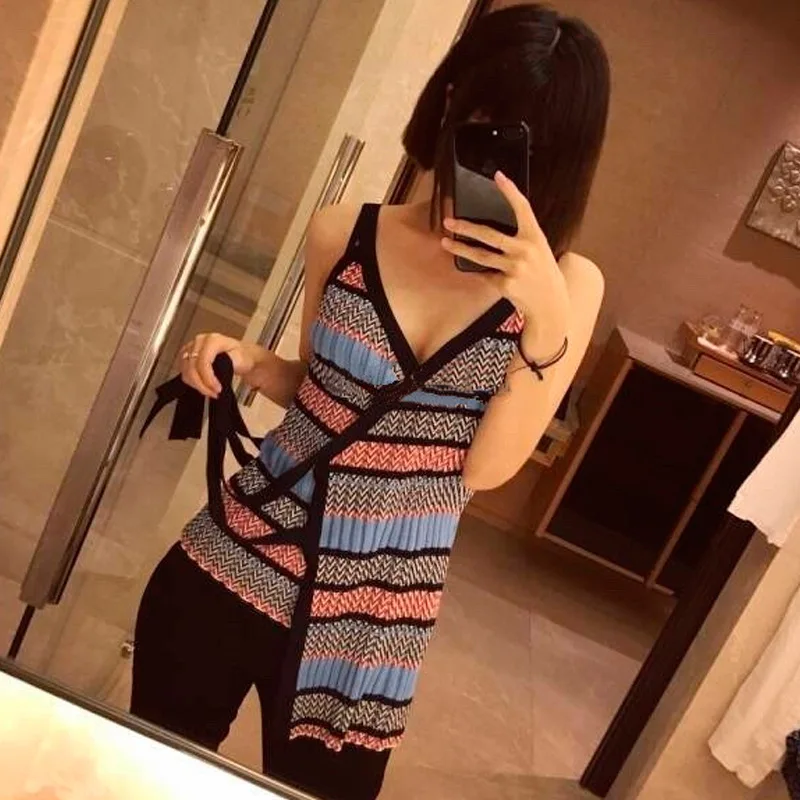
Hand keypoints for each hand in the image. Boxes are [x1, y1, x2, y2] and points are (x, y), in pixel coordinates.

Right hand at [179, 333, 260, 397]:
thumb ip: (229, 360)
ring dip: (196, 384)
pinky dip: (192, 382)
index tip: (217, 389)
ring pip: (185, 370)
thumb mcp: (241, 358)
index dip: (208, 378)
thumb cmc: (243, 356)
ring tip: (210, 391)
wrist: (243, 356)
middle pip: (191, 367)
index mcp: (213, 340)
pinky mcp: (187, 355)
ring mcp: (192, 347)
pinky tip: (203, 386)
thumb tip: (220, 366)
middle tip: (214, 393)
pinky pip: (183, 371)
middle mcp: (200, 341)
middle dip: (202, 384)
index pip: (203, 361)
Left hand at [440, 171, 568, 328]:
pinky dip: (476, 271)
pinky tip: (467, 266)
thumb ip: (521, 237)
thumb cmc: (542, 273)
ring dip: (460, 248)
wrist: (550, 303)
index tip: (498, 177)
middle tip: (449, 221)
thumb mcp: (538, 249)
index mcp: (535, 236)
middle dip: (466, 227)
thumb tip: (490, 228)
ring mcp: (515, 268)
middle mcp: (525, 250)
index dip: (510, 191)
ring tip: (446, 242)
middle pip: (490, 234)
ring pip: (480, 255)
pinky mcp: (505, 284)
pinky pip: (484, 274)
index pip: (522, 208)